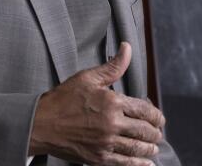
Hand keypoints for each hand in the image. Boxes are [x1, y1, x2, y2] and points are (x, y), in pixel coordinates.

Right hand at [29, 42, 163, 165]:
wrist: (41, 124)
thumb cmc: (63, 99)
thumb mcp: (88, 77)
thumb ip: (113, 66)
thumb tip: (127, 48)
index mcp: (112, 103)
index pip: (144, 110)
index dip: (156, 115)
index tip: (159, 118)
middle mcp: (112, 124)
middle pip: (144, 130)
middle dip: (155, 132)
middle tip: (158, 133)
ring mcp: (105, 143)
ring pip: (137, 148)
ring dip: (150, 148)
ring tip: (154, 146)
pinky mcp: (98, 158)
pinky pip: (124, 163)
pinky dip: (138, 163)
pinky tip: (146, 162)